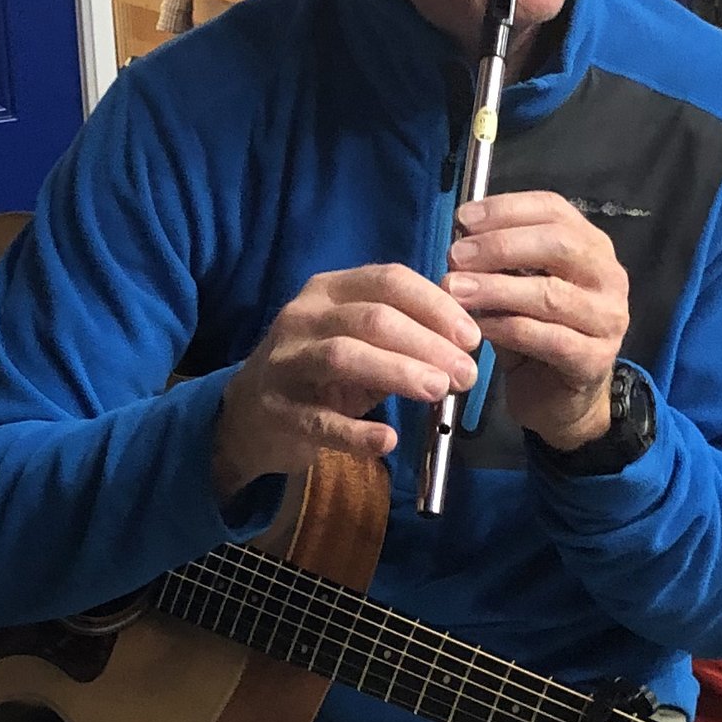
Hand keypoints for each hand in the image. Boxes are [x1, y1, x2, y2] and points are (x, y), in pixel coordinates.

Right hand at [214, 264, 481, 497]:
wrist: (249, 415)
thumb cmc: (319, 372)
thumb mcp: (358, 340)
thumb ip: (404, 333)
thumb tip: (468, 338)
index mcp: (330, 289)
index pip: (389, 280)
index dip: (436, 306)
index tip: (472, 337)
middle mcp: (303, 316)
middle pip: (373, 318)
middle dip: (428, 344)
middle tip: (465, 374)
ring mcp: (285, 361)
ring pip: (345, 355)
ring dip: (399, 371)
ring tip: (439, 391)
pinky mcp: (276, 409)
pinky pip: (319, 420)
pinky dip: (356, 432)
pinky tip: (388, 441)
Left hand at [445, 190, 628, 452]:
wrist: (560, 401)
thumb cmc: (534, 336)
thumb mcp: (516, 289)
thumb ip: (499, 263)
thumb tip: (460, 237)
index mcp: (591, 247)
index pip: (554, 210)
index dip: (507, 209)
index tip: (463, 218)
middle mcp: (609, 277)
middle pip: (558, 245)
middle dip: (500, 246)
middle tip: (455, 256)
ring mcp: (608, 319)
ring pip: (549, 294)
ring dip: (495, 288)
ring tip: (454, 289)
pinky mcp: (595, 359)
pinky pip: (546, 338)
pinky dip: (505, 328)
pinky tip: (475, 328)